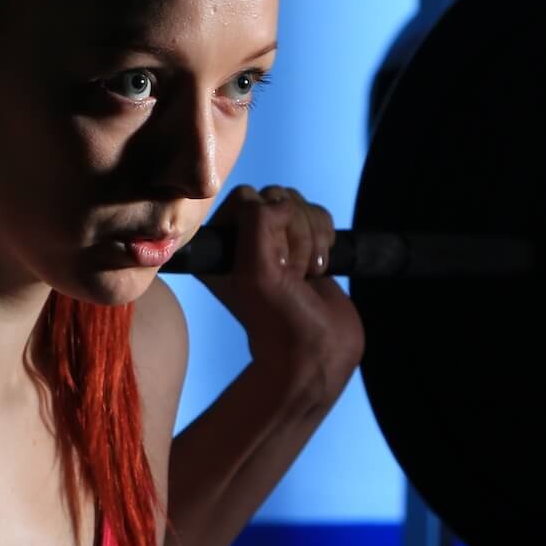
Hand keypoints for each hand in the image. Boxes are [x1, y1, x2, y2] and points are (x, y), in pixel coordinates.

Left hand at [199, 185, 364, 405]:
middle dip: (295, 232)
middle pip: (277, 196)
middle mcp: (244, 240)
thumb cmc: (279, 317)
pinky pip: (319, 214)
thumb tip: (279, 201)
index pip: (245, 197)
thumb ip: (258, 224)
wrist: (316, 349)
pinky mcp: (305, 244)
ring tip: (305, 273)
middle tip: (291, 272)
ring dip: (312, 238)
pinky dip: (326, 238)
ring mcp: (276, 241)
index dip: (267, 222)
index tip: (271, 260)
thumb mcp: (257, 270)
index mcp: (220, 245)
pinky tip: (318, 268)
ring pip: (301, 204)